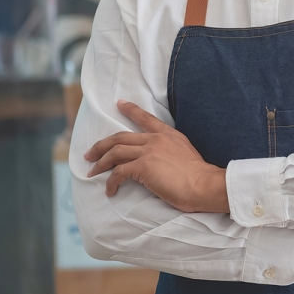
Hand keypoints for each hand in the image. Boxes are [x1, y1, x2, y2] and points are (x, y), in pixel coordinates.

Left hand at [84, 100, 227, 213]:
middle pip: (120, 137)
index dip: (131, 110)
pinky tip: (110, 190)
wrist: (203, 184)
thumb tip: (158, 161)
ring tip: (92, 172)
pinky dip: (111, 183)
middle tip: (90, 154)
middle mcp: (156, 140)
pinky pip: (118, 173)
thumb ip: (171, 150)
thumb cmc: (198, 176)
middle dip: (101, 146)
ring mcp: (148, 152)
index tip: (119, 103)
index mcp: (168, 135)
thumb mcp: (186, 153)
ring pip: (115, 153)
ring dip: (100, 163)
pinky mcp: (143, 167)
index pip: (146, 118)